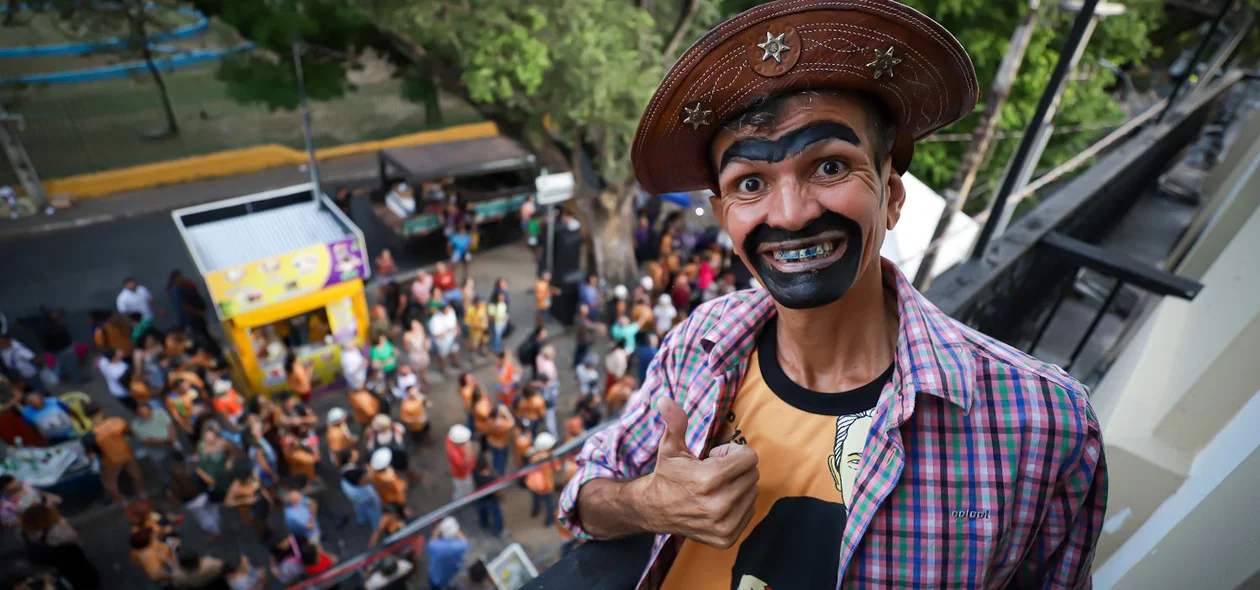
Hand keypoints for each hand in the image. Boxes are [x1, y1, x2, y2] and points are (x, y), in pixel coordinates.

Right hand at [633, 398, 758, 548]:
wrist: (654, 510)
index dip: (733, 452)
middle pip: (753, 474)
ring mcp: (724, 524)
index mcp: (708, 479)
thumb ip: (675, 422)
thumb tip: (664, 399)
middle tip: (714, 471)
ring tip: (715, 487)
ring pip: (753, 493)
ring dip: (739, 486)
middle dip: (737, 468)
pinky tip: (718, 502)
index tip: (715, 456)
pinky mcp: (727, 538)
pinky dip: (739, 504)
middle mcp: (719, 505)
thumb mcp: (670, 446)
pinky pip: (750, 511)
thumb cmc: (667, 474)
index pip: (750, 457)